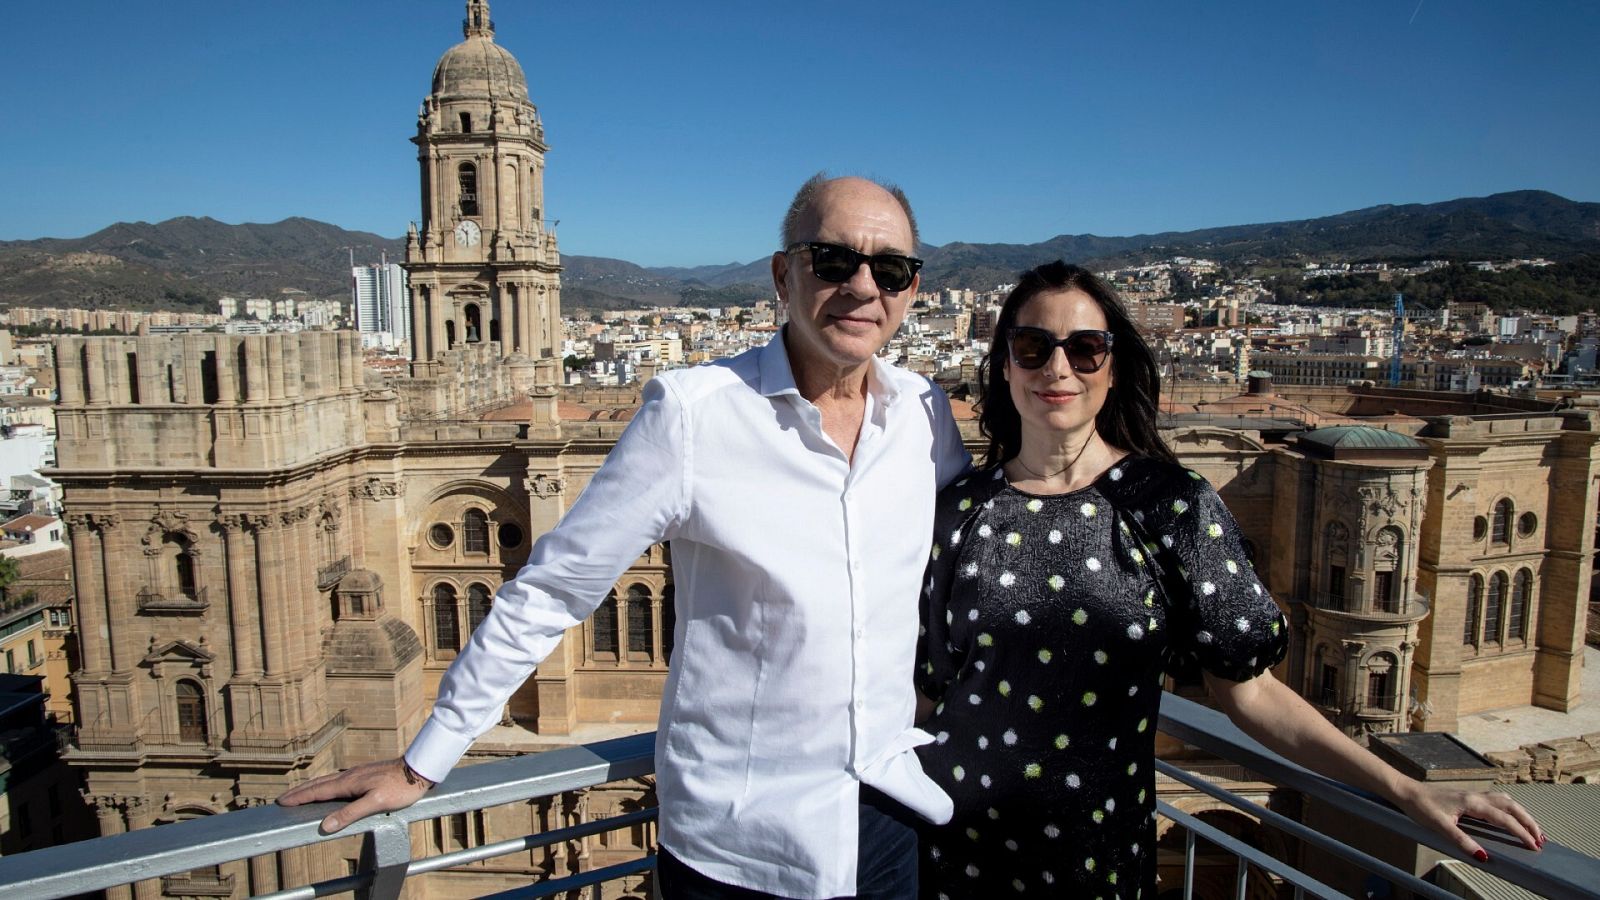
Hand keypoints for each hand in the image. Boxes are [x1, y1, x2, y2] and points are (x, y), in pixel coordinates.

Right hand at [277, 758, 432, 833]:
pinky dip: (325, 785)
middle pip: (318, 784)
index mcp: (349, 783)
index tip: (282, 802)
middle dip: (300, 792)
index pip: (317, 791)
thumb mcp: (376, 803)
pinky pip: (338, 780)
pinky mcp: (365, 774)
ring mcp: (357, 774)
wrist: (419, 769)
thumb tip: (325, 825)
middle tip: (283, 798)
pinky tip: (329, 789)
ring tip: (300, 793)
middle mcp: (349, 776)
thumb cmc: (400, 788)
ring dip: (311, 787)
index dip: (299, 797)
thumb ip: (350, 814)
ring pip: (328, 780)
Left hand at [1394, 782, 1543, 860]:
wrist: (1407, 791)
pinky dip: (1510, 809)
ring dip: (1521, 814)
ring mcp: (1474, 794)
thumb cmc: (1421, 807)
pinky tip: (1510, 816)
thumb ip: (1461, 841)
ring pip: (1506, 801)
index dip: (1521, 833)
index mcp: (1473, 803)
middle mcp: (1477, 796)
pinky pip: (1497, 800)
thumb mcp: (1440, 827)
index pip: (1505, 819)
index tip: (1534, 845)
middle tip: (1541, 838)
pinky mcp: (1469, 796)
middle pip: (1512, 807)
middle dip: (1529, 822)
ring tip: (1532, 828)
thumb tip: (1482, 856)